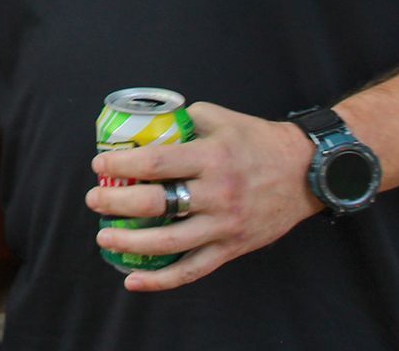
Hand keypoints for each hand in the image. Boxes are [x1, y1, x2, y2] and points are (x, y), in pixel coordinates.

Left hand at [85, 101, 321, 290]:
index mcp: (211, 157)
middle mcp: (217, 193)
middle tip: (94, 200)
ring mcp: (225, 225)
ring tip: (104, 237)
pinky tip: (133, 281)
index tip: (100, 166)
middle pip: (156, 205)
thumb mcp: (220, 118)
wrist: (304, 172)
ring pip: (170, 243)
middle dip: (117, 204)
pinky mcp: (232, 247)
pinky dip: (161, 280)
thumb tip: (147, 124)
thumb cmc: (257, 140)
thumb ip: (184, 120)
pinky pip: (192, 270)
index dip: (121, 166)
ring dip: (130, 244)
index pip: (156, 163)